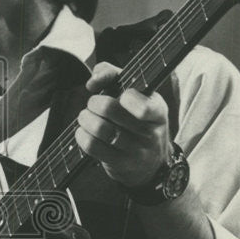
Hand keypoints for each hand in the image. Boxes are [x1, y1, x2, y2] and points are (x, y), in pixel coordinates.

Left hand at [75, 62, 171, 187]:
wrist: (151, 163)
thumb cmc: (138, 120)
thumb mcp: (139, 95)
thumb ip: (115, 75)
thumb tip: (93, 80)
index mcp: (157, 111)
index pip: (143, 106)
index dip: (125, 96)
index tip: (120, 94)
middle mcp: (149, 132)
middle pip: (110, 109)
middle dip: (94, 102)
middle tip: (92, 103)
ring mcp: (135, 151)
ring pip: (99, 128)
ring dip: (85, 118)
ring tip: (85, 116)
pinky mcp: (119, 163)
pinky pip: (93, 146)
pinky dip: (82, 135)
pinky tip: (83, 131)